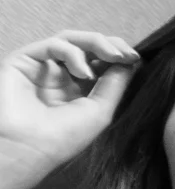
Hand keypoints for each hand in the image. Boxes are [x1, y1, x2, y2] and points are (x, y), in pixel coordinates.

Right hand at [0, 31, 139, 177]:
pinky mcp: (24, 60)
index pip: (101, 60)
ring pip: (72, 40)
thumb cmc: (62, 137)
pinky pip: (53, 45)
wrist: (26, 148)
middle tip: (127, 54)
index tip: (136, 58)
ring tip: (114, 56)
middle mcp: (60, 74)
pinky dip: (74, 53)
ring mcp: (42, 66)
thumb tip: (131, 60)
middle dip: (112, 45)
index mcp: (79, 87)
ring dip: (97, 43)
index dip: (119, 55)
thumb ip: (115, 84)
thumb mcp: (100, 110)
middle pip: (88, 46)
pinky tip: (84, 72)